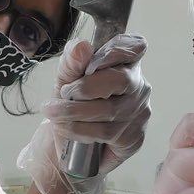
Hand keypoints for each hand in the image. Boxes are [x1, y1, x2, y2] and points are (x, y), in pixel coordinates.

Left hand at [17, 35, 150, 193]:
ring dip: (74, 112)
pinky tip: (66, 128)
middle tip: (65, 93)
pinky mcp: (134, 138)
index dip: (117, 50)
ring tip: (54, 112)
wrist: (69, 146)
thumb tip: (81, 46)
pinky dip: (79, 130)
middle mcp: (138, 86)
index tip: (91, 63)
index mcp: (126, 64)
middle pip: (121, 79)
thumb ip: (71, 62)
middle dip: (86, 87)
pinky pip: (106, 132)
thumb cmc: (72, 105)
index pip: (135, 47)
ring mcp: (139, 113)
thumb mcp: (65, 80)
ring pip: (110, 110)